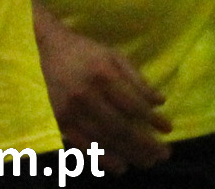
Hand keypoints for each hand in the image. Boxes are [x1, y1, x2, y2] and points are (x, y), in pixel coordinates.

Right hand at [35, 6, 168, 172]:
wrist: (46, 49)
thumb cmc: (85, 52)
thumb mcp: (113, 55)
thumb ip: (137, 78)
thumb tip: (160, 102)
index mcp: (102, 74)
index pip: (133, 105)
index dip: (153, 120)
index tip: (168, 129)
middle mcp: (86, 94)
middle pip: (121, 128)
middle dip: (146, 144)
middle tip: (164, 153)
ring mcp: (71, 111)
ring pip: (105, 141)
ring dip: (131, 155)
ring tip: (149, 161)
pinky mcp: (60, 122)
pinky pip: (85, 147)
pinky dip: (104, 159)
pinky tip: (122, 166)